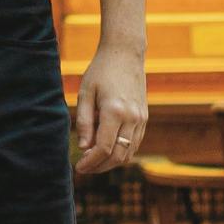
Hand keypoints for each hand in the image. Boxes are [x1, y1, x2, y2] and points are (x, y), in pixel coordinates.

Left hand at [75, 43, 147, 174]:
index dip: (90, 162)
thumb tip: (83, 147)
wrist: (125, 55)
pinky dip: (122, 152)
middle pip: (118, 156)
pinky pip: (135, 144)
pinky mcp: (145, 118)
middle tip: (84, 169)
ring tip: (93, 162)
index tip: (78, 167)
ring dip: (111, 163)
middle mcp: (132, 118)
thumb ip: (83, 121)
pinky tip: (106, 152)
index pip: (103, 148)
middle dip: (100, 167)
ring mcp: (141, 119)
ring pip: (129, 153)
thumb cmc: (101, 71)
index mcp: (115, 111)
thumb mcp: (85, 93)